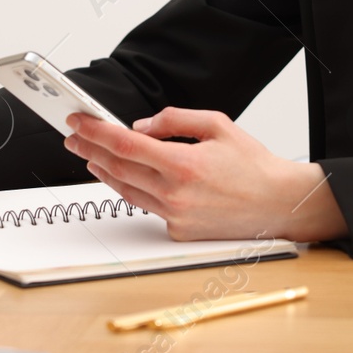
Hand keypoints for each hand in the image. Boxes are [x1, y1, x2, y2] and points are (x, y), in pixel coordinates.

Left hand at [63, 107, 347, 241]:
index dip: (96, 131)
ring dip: (103, 170)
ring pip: (126, 190)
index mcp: (183, 164)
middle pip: (117, 168)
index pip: (125, 144)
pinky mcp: (178, 231)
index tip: (78, 122)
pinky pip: (146, 205)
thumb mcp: (217, 125)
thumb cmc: (253, 165)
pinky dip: (132, 188)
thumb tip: (140, 127)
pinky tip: (123, 176)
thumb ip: (174, 121)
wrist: (278, 203)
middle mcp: (175, 194)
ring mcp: (175, 216)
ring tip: (89, 155)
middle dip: (90, 149)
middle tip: (74, 136)